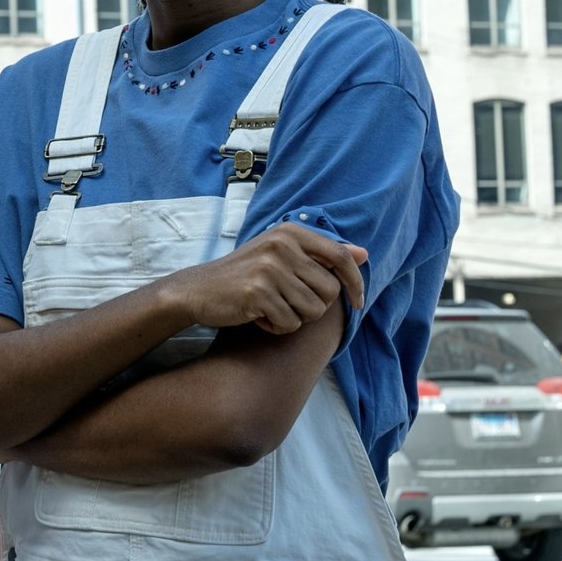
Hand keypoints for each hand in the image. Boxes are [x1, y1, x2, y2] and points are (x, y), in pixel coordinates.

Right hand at [166, 223, 365, 334]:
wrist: (197, 289)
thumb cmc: (244, 274)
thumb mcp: (282, 254)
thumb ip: (322, 253)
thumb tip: (364, 254)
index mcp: (289, 232)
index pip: (340, 257)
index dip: (356, 283)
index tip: (357, 302)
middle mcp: (281, 245)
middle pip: (330, 291)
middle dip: (314, 306)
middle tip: (288, 303)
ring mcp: (269, 268)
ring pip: (313, 311)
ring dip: (295, 318)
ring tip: (271, 308)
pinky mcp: (258, 293)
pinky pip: (290, 324)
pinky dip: (277, 328)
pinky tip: (259, 317)